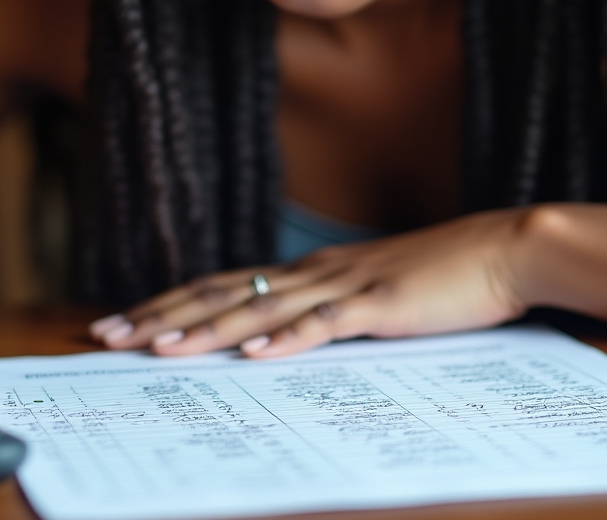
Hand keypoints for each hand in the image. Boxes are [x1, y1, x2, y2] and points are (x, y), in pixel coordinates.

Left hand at [90, 208, 530, 357]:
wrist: (499, 250)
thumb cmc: (437, 276)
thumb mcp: (369, 293)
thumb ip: (326, 311)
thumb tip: (279, 336)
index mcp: (308, 271)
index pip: (223, 285)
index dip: (170, 304)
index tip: (124, 322)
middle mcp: (314, 272)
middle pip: (223, 292)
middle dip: (162, 316)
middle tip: (107, 334)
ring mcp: (345, 285)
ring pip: (261, 307)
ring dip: (207, 329)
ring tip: (158, 348)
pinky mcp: (381, 303)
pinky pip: (325, 325)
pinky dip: (285, 341)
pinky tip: (254, 355)